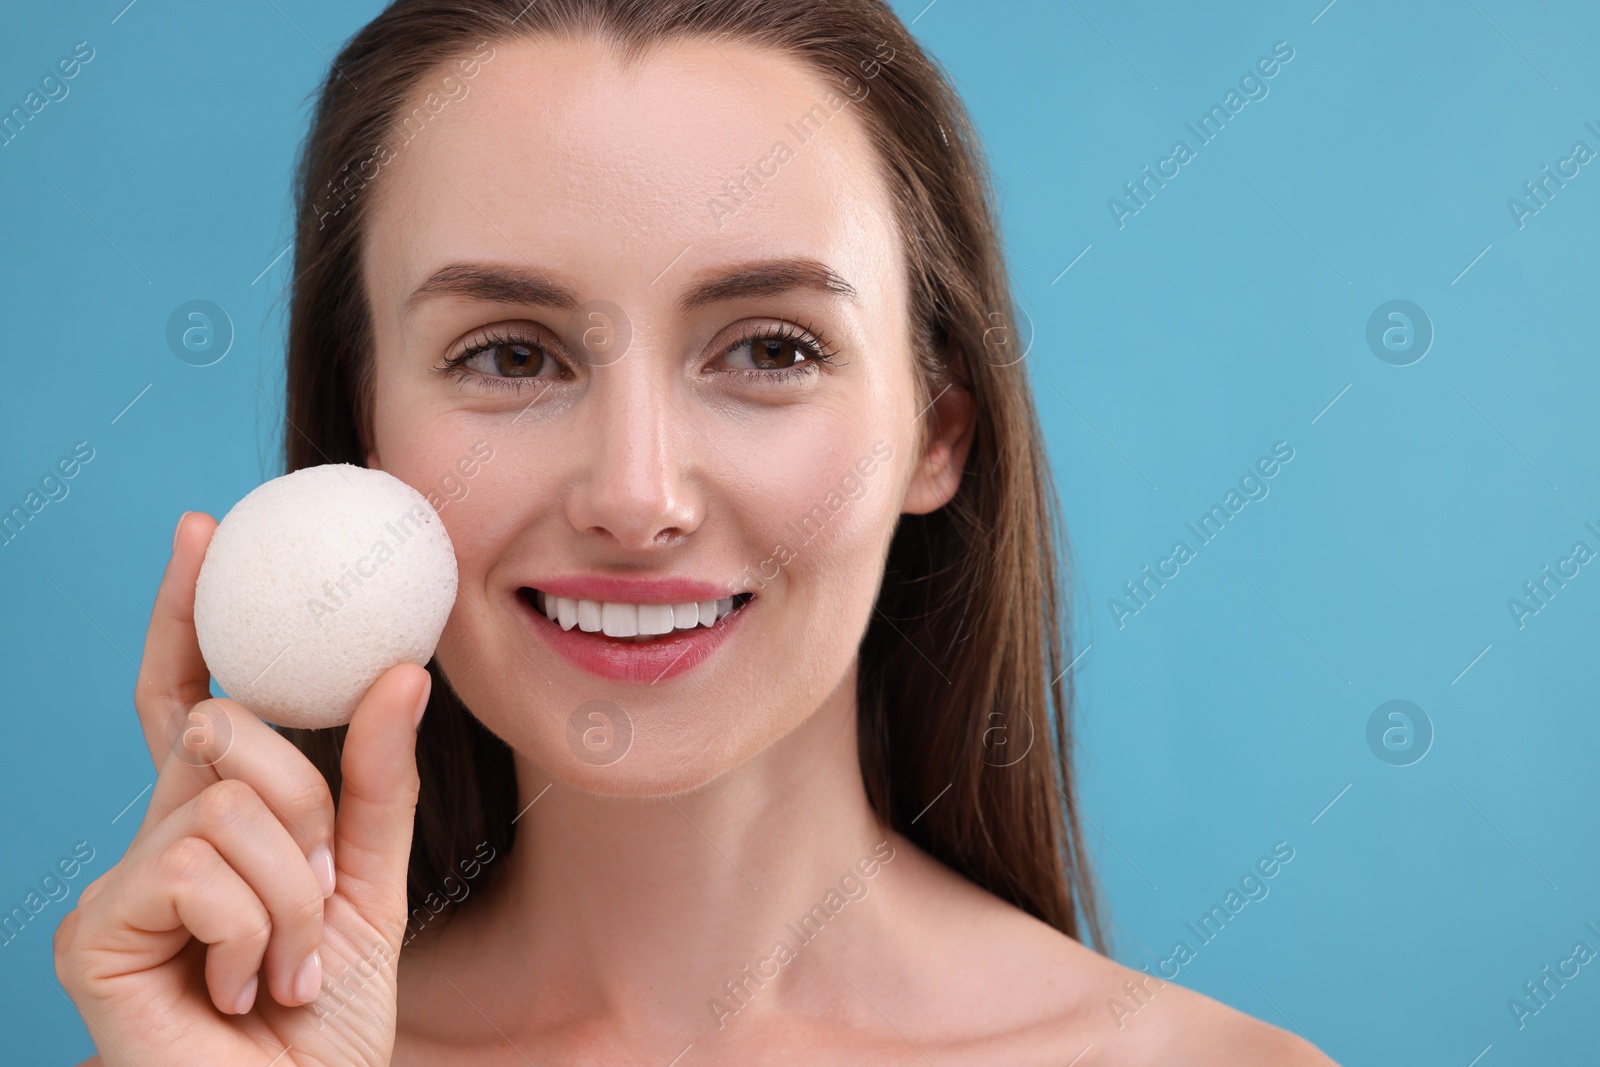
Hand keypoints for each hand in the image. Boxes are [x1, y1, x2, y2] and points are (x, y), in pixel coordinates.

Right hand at [54, 512, 429, 1065]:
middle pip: (221, 731)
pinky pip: (196, 863)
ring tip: (282, 966)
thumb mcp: (371, 884)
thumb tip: (400, 670)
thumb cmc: (323, 1017)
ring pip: (223, 801)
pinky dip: (252, 926)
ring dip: (291, 890)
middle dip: (302, 802)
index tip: (205, 530)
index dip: (188, 615)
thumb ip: (380, 782)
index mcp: (219, 822)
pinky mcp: (91, 931)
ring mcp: (121, 886)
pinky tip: (242, 990)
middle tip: (317, 891)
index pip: (194, 699)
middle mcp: (159, 839)